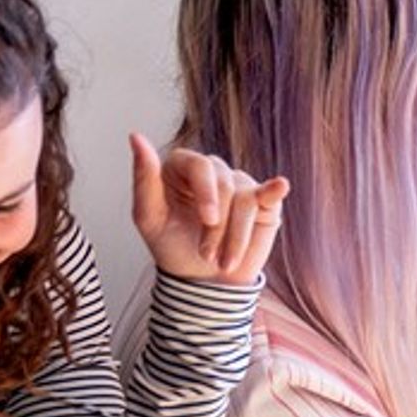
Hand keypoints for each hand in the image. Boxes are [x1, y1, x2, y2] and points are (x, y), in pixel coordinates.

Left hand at [130, 134, 286, 284]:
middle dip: (218, 226)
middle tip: (208, 255)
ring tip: (224, 260)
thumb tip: (136, 137)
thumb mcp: (149, 217)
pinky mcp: (263, 201)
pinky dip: (275, 189)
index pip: (201, 165)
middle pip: (225, 185)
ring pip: (245, 200)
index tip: (208, 220)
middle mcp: (212, 171)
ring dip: (236, 236)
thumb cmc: (173, 246)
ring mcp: (239, 184)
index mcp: (182, 168)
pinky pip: (270, 193)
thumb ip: (143, 179)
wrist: (201, 280)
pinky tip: (280, 185)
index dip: (207, 192)